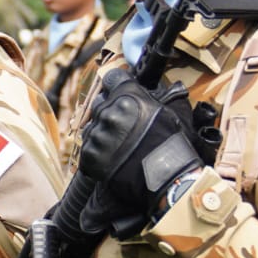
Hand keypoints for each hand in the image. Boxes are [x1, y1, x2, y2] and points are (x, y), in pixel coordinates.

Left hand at [78, 69, 201, 218]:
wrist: (168, 178)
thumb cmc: (170, 144)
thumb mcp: (162, 111)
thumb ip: (141, 97)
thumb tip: (131, 88)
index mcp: (128, 97)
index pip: (110, 79)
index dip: (114, 86)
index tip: (117, 92)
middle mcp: (109, 112)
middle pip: (99, 104)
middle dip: (109, 113)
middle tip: (123, 128)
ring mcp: (97, 135)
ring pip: (91, 127)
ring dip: (102, 134)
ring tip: (120, 147)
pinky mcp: (90, 156)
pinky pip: (87, 149)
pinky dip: (97, 154)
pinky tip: (113, 159)